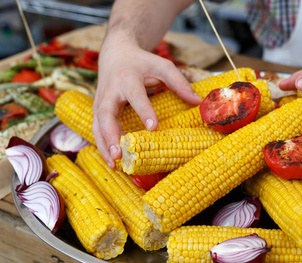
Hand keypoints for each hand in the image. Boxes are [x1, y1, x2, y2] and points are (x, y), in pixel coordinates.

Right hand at [93, 36, 201, 168]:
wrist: (116, 54)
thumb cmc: (142, 63)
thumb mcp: (162, 66)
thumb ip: (179, 83)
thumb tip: (198, 102)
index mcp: (128, 78)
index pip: (136, 96)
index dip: (144, 111)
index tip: (153, 127)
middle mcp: (110, 91)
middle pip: (106, 114)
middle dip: (111, 134)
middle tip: (119, 153)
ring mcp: (100, 102)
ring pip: (97, 125)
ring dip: (104, 145)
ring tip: (114, 163)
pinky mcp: (96, 111)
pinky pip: (96, 129)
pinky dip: (102, 146)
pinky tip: (111, 162)